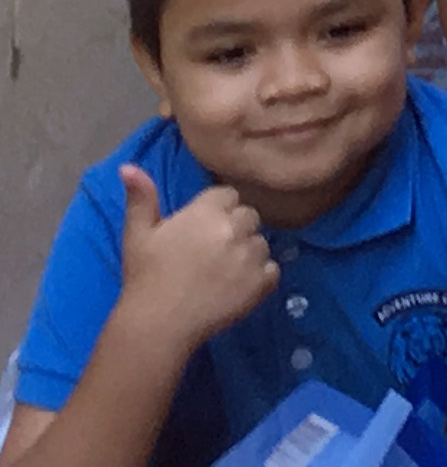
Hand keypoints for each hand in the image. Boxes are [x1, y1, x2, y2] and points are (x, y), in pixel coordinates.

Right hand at [112, 167, 277, 352]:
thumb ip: (140, 197)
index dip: (216, 212)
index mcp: (207, 211)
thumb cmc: (145, 278)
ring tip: (219, 274)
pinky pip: (272, 270)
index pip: (228, 195)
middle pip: (248, 216)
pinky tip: (235, 288)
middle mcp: (234, 227)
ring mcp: (250, 255)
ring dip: (246, 254)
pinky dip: (259, 278)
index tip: (200, 232)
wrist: (155, 327)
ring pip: (261, 242)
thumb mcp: (138, 235)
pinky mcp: (261, 283)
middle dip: (233, 230)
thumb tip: (128, 166)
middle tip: (209, 255)